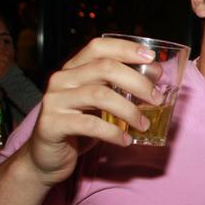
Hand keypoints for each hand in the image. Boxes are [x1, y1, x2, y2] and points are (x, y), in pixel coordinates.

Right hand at [23, 37, 160, 186]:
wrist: (47, 157)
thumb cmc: (81, 126)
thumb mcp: (104, 103)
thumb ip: (124, 87)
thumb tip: (156, 72)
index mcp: (74, 69)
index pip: (99, 47)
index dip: (125, 48)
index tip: (151, 57)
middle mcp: (62, 79)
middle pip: (104, 68)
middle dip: (137, 82)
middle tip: (157, 99)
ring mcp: (54, 100)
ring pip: (99, 95)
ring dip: (129, 111)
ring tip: (144, 125)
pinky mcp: (51, 124)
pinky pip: (90, 124)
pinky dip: (113, 133)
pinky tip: (125, 140)